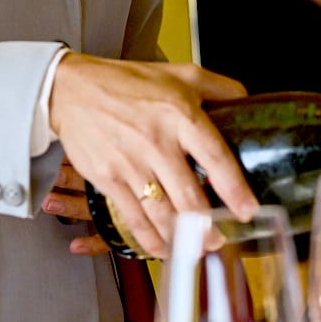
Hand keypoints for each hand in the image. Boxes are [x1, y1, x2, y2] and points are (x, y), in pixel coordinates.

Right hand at [48, 54, 255, 258]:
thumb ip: (218, 87)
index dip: (235, 189)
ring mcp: (131, 163)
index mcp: (180, 115)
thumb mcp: (179, 73)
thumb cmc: (126, 82)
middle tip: (221, 240)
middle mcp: (157, 142)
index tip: (248, 211)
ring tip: (198, 249)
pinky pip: (134, 217)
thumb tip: (247, 102)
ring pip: (163, 213)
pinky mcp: (108, 179)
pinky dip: (150, 239)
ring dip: (183, 239)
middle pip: (189, 196)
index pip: (215, 157)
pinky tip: (163, 248)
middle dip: (208, 227)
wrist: (72, 90)